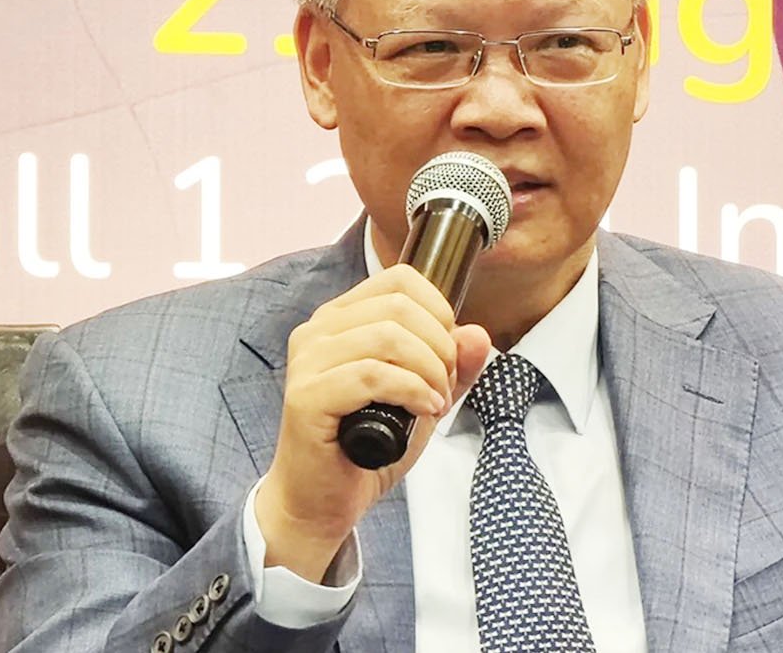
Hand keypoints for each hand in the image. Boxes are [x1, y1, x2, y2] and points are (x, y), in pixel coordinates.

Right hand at [255, 264, 491, 581]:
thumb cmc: (367, 446)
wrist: (322, 502)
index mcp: (341, 318)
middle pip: (399, 307)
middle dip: (439, 346)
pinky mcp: (306, 396)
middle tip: (444, 386)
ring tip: (435, 402)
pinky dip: (411, 391)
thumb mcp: (423, 398)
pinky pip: (371, 375)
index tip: (448, 353)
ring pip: (387, 337)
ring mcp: (307, 362)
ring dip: (428, 371)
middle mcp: (317, 331)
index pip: (400, 279)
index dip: (439, 310)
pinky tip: (424, 410)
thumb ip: (452, 368)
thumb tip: (476, 333)